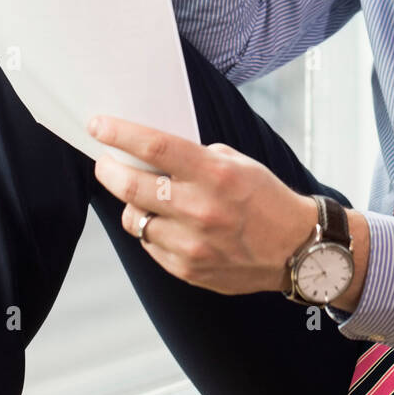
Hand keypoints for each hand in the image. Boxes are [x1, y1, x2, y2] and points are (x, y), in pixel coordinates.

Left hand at [88, 115, 320, 295]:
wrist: (295, 249)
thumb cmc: (265, 198)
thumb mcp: (238, 163)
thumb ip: (196, 158)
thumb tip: (152, 155)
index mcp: (215, 175)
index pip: (155, 147)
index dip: (120, 134)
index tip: (98, 125)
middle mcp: (200, 210)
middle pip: (132, 186)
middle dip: (109, 169)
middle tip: (104, 161)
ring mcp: (192, 244)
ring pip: (135, 219)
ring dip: (132, 203)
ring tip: (143, 196)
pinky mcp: (187, 269)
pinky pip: (150, 245)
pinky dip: (151, 230)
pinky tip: (167, 222)